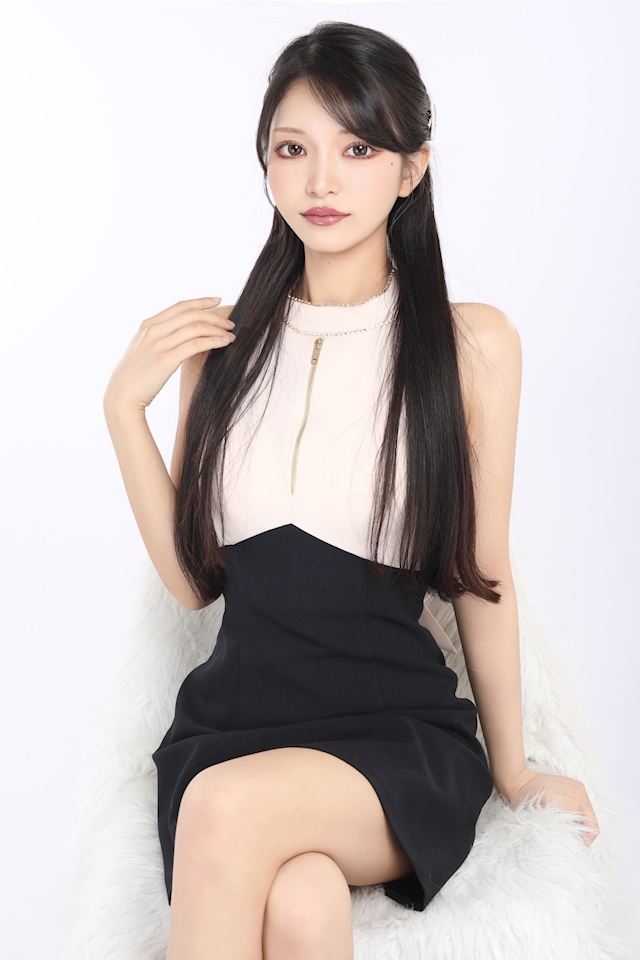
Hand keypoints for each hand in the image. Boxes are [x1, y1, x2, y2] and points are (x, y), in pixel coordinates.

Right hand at [104, 296, 235, 412]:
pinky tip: (224, 343)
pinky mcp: (166, 359)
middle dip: (214, 316)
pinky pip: (196, 344)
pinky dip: (214, 341)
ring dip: (218, 329)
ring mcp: (159, 344)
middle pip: (191, 314)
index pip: (180, 306)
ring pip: (196, 327)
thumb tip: (178, 334)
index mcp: (148, 325)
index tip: (217, 301)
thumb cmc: (135, 377)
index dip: (201, 302)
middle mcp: (153, 330)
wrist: (121, 396)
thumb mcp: (143, 350)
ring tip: (231, 335)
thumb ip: (158, 338)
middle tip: (230, 322)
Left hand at [498, 766, 599, 845]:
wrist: (516, 779)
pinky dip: (573, 817)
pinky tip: (561, 821)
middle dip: (582, 833)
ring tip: (564, 832)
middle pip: (590, 820)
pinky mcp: (570, 789)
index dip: (584, 841)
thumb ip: (568, 816)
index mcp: (579, 795)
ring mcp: (576, 788)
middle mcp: (581, 790)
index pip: (592, 826)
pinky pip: (578, 808)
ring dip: (578, 825)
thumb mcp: (547, 807)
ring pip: (585, 815)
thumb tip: (581, 831)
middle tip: (568, 841)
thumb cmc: (528, 796)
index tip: (573, 847)